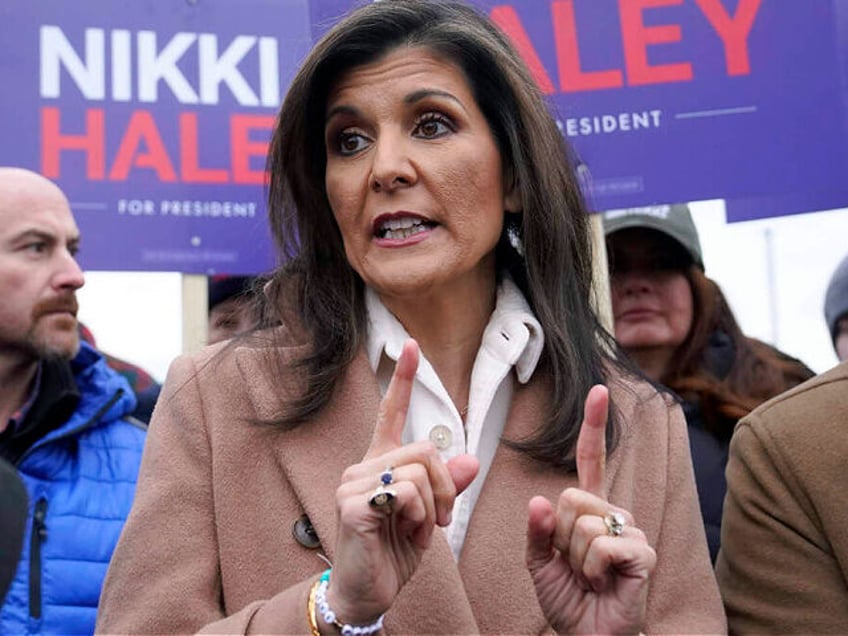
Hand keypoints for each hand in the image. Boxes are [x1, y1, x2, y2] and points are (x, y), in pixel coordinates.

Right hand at [327, 339, 478, 624]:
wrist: (366, 593)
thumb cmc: (393, 551)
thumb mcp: (429, 516)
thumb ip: (446, 486)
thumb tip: (470, 459)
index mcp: (380, 463)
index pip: (391, 413)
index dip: (402, 379)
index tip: (411, 346)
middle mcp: (363, 467)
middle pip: (425, 449)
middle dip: (446, 486)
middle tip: (441, 519)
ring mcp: (353, 484)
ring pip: (419, 471)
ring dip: (433, 507)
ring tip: (420, 531)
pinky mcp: (352, 505)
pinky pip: (406, 494)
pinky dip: (420, 518)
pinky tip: (406, 535)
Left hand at [526, 385, 655, 634]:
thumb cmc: (568, 599)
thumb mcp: (539, 563)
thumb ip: (537, 532)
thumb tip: (540, 500)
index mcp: (589, 509)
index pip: (589, 459)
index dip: (592, 425)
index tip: (597, 389)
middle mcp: (614, 512)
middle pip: (569, 498)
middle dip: (558, 538)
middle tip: (574, 566)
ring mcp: (632, 530)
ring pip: (581, 523)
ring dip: (573, 559)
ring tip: (589, 578)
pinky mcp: (643, 552)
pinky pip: (600, 544)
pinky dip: (591, 569)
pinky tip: (603, 583)